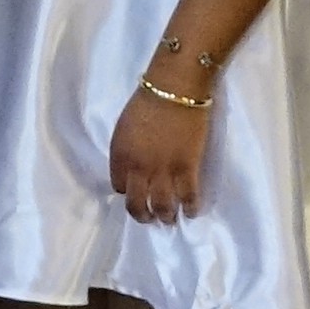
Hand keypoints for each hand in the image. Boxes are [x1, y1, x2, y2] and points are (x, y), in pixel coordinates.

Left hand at [108, 82, 210, 222]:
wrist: (174, 89)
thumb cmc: (147, 102)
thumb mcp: (124, 129)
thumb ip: (125, 151)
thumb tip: (132, 169)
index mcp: (120, 156)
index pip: (119, 186)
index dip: (127, 192)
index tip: (136, 191)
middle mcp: (138, 168)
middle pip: (136, 204)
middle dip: (142, 215)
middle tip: (149, 219)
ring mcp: (163, 170)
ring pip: (162, 206)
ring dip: (165, 216)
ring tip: (169, 219)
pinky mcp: (187, 167)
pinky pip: (188, 196)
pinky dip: (189, 208)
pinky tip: (190, 211)